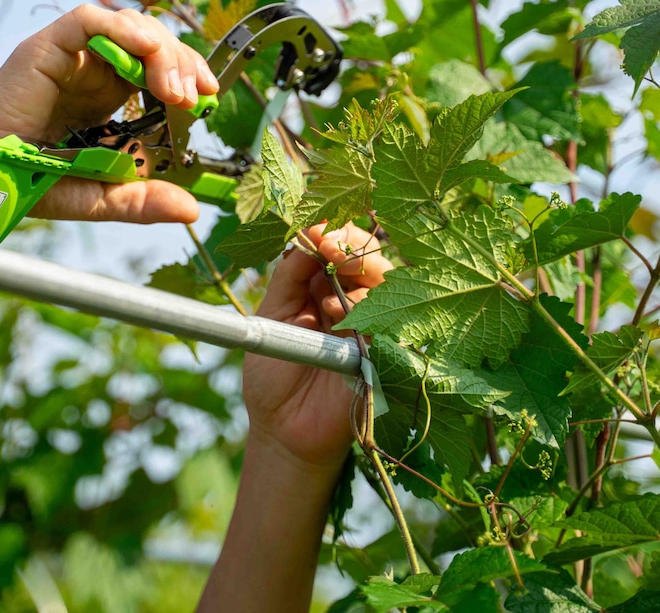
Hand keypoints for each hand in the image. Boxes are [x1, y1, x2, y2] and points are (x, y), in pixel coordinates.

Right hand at [0, 5, 217, 224]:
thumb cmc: (30, 181)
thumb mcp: (99, 195)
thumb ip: (140, 200)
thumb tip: (191, 211)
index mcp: (108, 93)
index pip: (158, 65)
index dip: (188, 72)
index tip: (209, 96)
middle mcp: (92, 66)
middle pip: (151, 41)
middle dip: (181, 61)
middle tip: (195, 96)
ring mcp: (70, 53)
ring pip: (129, 24)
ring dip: (160, 50)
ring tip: (171, 90)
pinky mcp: (47, 46)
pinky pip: (89, 19)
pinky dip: (122, 27)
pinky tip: (145, 49)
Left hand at [245, 223, 389, 474]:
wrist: (280, 428)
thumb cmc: (273, 373)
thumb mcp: (271, 315)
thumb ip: (289, 276)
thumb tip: (306, 234)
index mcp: (323, 287)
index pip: (340, 246)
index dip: (332, 233)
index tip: (316, 229)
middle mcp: (352, 302)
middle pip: (370, 259)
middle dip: (352, 246)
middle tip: (330, 247)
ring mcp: (370, 327)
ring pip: (385, 285)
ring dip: (358, 280)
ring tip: (326, 301)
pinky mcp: (383, 355)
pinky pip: (388, 323)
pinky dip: (365, 313)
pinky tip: (339, 319)